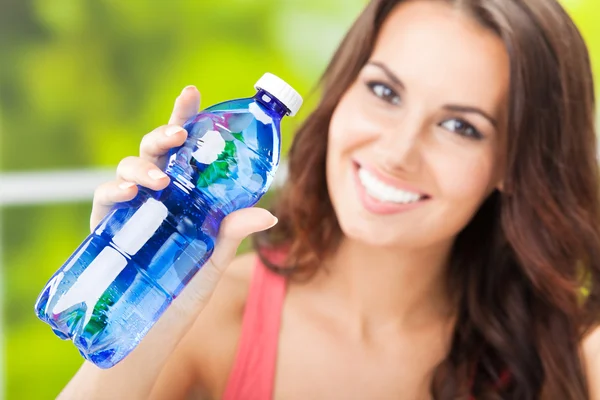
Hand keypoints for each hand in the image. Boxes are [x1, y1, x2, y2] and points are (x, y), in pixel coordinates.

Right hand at [88, 85, 277, 316]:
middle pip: (156, 150)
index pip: (184, 149)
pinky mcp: (107, 226)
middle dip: (164, 134)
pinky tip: (129, 194)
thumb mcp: (216, 256)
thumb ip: (235, 230)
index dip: (185, 118)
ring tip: (160, 179)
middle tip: (180, 133)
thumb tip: (270, 214)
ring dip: (143, 166)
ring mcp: (131, 207)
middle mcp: (157, 193)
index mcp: (184, 193)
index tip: (193, 93)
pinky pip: (104, 199)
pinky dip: (114, 191)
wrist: (157, 327)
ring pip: (129, 168)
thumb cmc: (187, 287)